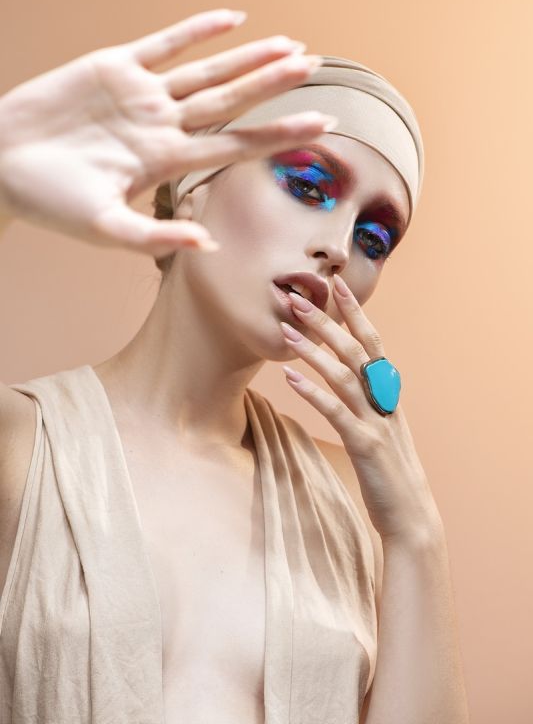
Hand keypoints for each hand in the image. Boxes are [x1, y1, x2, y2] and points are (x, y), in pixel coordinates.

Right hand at [0, 8, 332, 256]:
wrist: (2, 164)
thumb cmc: (51, 202)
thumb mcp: (104, 228)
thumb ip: (155, 238)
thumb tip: (208, 245)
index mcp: (166, 162)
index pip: (235, 146)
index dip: (279, 135)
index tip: (321, 127)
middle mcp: (163, 126)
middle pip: (231, 102)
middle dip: (273, 86)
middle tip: (316, 67)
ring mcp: (142, 95)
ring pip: (207, 71)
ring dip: (248, 58)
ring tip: (291, 46)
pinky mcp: (114, 67)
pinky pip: (165, 43)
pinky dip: (197, 30)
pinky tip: (233, 19)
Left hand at [279, 274, 443, 545]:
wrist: (412, 514)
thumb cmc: (390, 469)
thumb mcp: (382, 426)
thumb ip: (367, 399)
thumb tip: (346, 376)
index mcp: (388, 392)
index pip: (372, 342)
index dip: (355, 313)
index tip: (337, 284)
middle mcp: (384, 400)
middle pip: (355, 351)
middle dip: (326, 322)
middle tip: (297, 298)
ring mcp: (377, 421)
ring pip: (344, 376)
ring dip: (314, 351)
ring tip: (286, 331)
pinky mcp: (366, 445)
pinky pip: (336, 412)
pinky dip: (313, 392)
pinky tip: (290, 378)